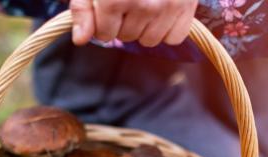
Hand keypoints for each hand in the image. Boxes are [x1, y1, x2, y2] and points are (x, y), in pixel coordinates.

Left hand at [70, 0, 197, 47]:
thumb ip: (83, 8)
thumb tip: (81, 39)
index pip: (105, 35)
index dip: (102, 22)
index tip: (107, 6)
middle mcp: (143, 6)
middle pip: (126, 37)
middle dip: (123, 22)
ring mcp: (168, 7)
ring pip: (149, 41)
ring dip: (144, 27)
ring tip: (145, 3)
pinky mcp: (186, 7)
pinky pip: (174, 38)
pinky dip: (167, 29)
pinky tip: (162, 12)